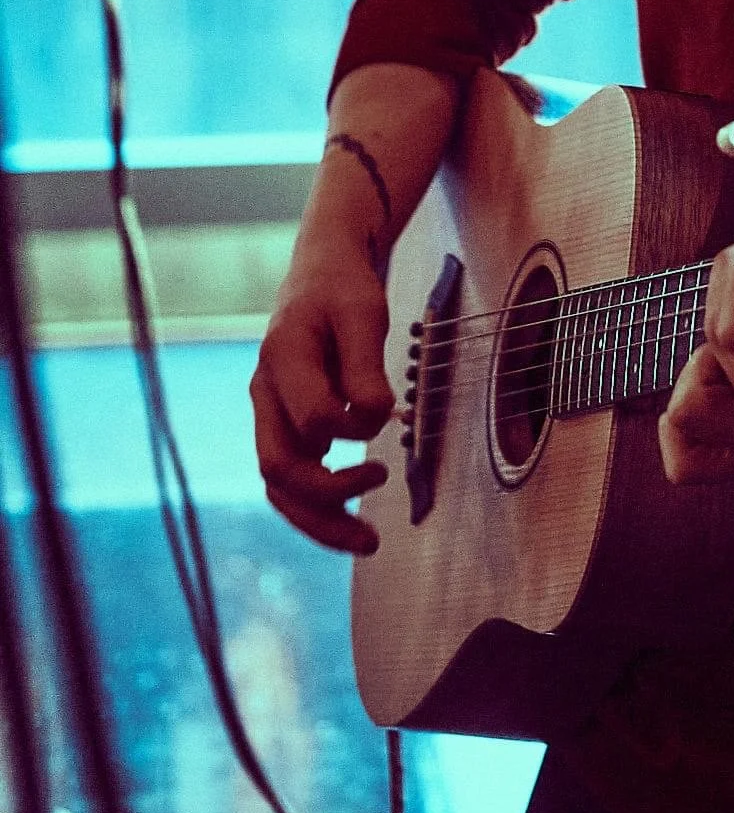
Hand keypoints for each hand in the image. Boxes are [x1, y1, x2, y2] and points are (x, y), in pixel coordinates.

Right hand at [251, 224, 395, 552]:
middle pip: (279, 469)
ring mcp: (271, 412)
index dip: (353, 429)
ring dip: (318, 520)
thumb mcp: (363, 312)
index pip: (311, 418)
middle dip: (326, 506)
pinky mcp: (284, 424)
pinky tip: (350, 515)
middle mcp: (266, 392)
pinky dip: (317, 504)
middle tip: (375, 530)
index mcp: (282, 359)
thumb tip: (373, 419)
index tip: (388, 419)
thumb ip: (365, 365)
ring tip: (366, 541)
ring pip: (279, 484)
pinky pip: (291, 476)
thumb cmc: (344, 289)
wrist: (319, 271)